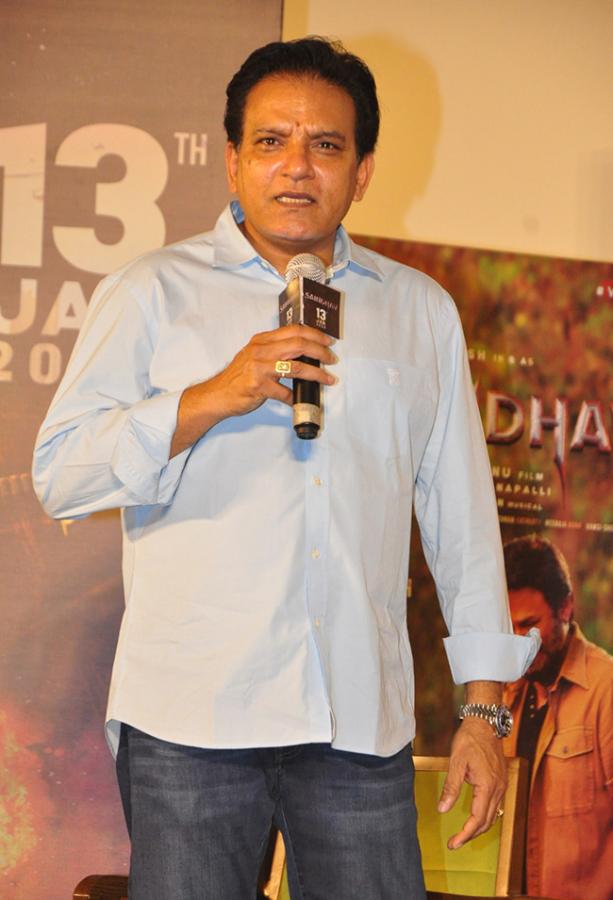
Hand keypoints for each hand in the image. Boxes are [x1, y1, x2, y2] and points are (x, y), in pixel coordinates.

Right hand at [170, 324, 336, 455]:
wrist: (217, 395)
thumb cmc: (238, 377)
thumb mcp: (254, 355)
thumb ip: (275, 350)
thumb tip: (302, 352)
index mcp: (262, 340)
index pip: (294, 330)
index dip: (315, 334)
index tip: (328, 341)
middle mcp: (261, 350)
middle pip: (299, 344)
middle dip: (321, 351)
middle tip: (332, 358)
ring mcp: (260, 368)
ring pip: (297, 367)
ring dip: (317, 374)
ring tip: (328, 378)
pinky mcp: (259, 387)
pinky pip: (284, 393)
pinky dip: (296, 397)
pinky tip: (301, 400)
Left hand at [438, 717, 506, 849]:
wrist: (485, 723)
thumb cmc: (469, 739)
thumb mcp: (456, 762)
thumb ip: (451, 787)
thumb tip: (442, 809)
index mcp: (487, 786)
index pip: (477, 820)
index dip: (465, 835)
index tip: (453, 844)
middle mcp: (499, 789)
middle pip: (487, 822)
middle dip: (471, 835)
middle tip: (455, 842)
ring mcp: (502, 785)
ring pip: (493, 815)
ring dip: (479, 827)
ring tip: (463, 833)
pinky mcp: (501, 781)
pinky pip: (495, 805)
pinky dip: (485, 816)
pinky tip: (475, 816)